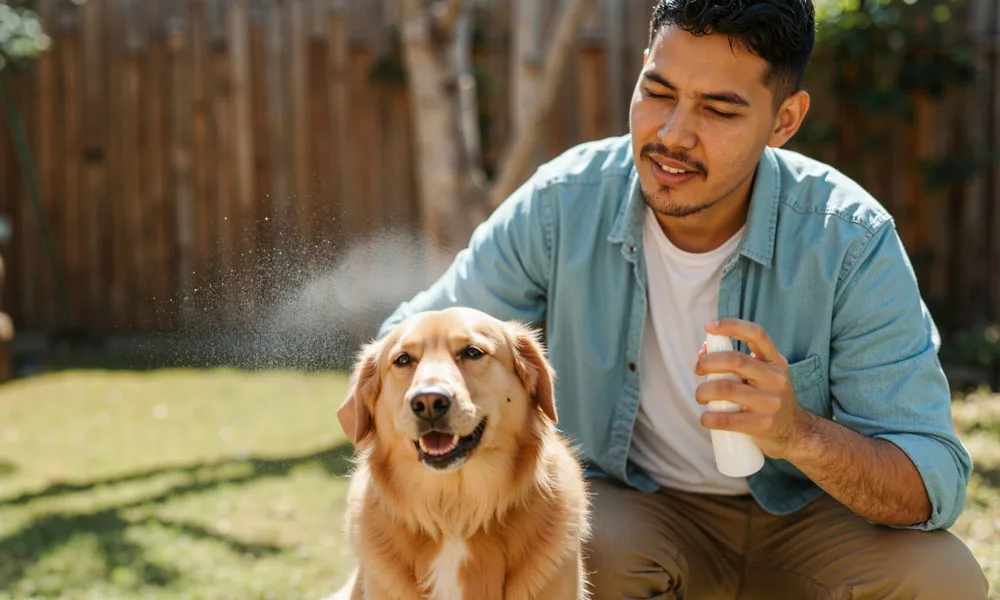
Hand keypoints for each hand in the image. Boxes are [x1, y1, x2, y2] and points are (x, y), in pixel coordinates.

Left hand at [694, 318, 809, 459]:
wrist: (796, 433)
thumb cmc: (769, 398)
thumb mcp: (763, 376)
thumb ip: (737, 362)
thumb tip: (704, 351)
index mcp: (776, 362)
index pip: (756, 334)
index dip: (731, 325)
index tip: (708, 326)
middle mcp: (776, 379)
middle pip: (735, 360)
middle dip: (708, 362)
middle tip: (698, 369)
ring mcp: (770, 402)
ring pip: (726, 388)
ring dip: (703, 391)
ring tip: (700, 396)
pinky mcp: (762, 425)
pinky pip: (726, 419)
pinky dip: (708, 417)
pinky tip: (705, 417)